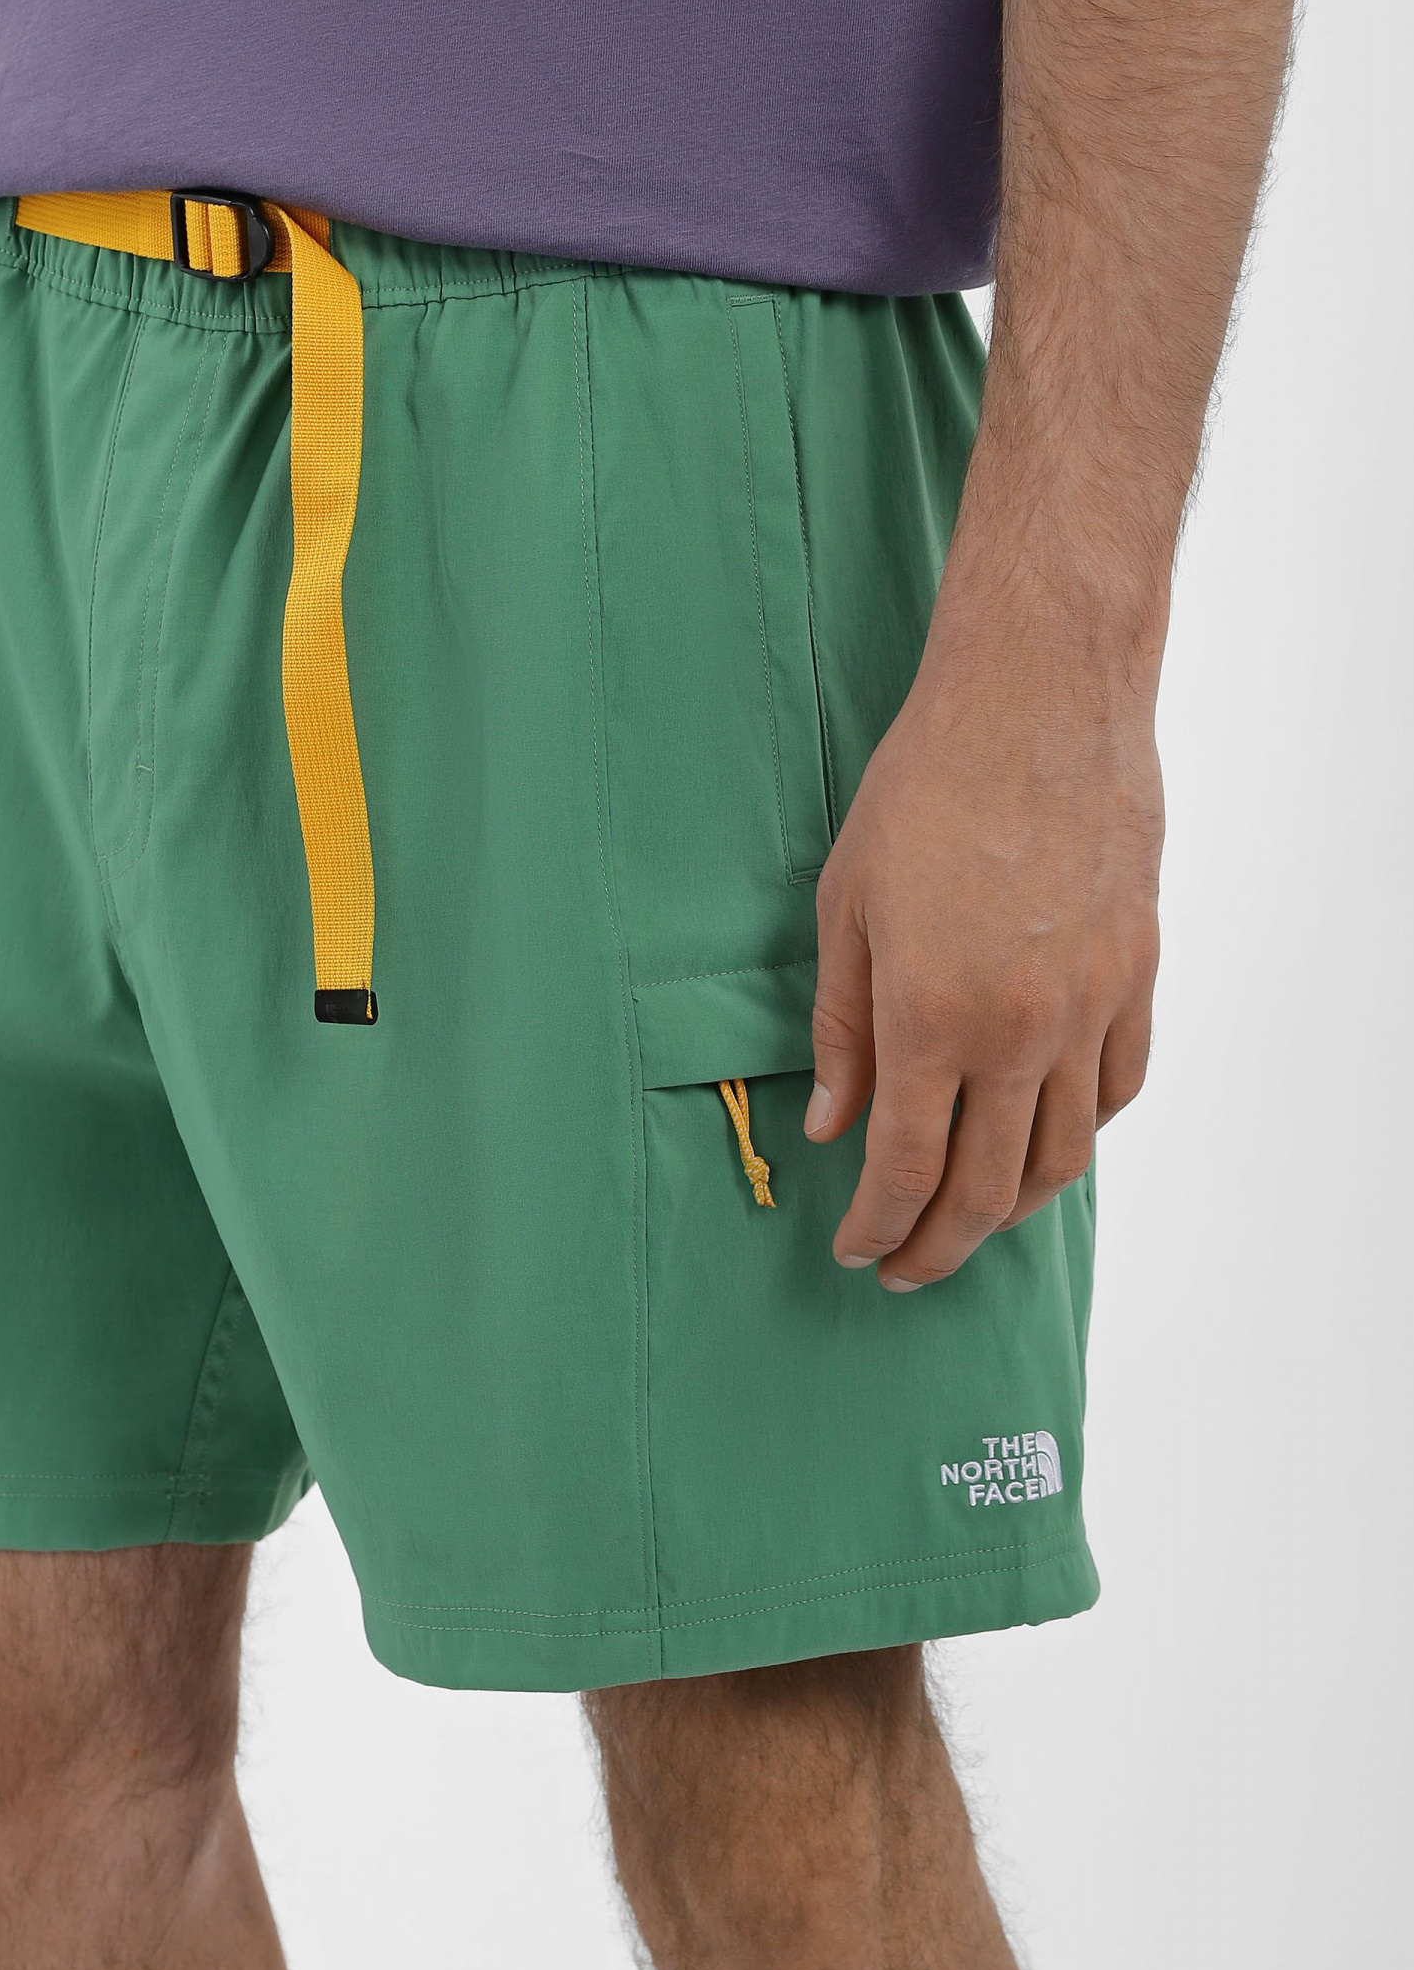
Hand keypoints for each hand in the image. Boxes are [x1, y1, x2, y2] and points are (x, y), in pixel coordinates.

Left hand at [805, 587, 1163, 1287]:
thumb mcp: (845, 908)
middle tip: (905, 1267)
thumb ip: (840, 1028)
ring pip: (1062, 1157)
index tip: (855, 1250)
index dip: (876, 1227)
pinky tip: (1043, 1139)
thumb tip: (833, 1126)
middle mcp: (1018, 1031)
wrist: (1039, 701)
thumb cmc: (924, 791)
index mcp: (930, 1018)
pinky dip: (1079, 1133)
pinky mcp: (1137, 975)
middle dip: (938, 1245)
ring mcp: (1089, 1008)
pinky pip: (1116, 1089)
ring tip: (971, 1220)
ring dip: (1012, 1208)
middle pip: (986, 1189)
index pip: (903, 1169)